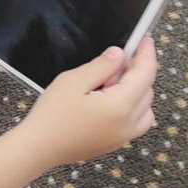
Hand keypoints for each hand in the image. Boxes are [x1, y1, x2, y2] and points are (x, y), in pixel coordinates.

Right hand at [21, 38, 157, 168]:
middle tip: (117, 60)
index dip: (146, 54)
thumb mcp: (73, 81)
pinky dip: (134, 108)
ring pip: (146, 108)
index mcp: (120, 105)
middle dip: (138, 71)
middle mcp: (128, 123)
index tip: (145, 40)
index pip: (145, 74)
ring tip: (112, 84)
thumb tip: (119, 54)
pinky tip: (111, 101)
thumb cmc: (52, 115)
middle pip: (148, 90)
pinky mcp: (116, 143)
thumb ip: (101, 66)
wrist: (39, 147)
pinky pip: (137, 122)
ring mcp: (124, 136)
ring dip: (138, 91)